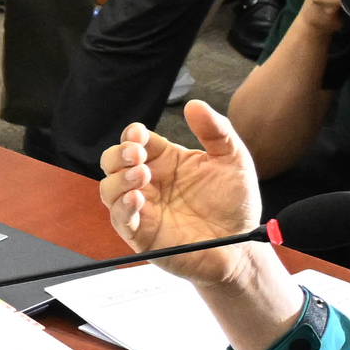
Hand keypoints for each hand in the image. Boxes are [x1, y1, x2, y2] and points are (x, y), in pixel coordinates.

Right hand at [99, 100, 265, 287]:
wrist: (240, 245)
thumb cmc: (235, 204)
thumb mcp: (233, 159)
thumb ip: (216, 130)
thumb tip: (194, 104)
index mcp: (165, 161)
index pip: (135, 141)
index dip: (132, 135)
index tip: (139, 134)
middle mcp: (148, 182)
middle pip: (112, 161)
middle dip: (118, 154)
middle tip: (136, 154)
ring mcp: (142, 208)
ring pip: (108, 188)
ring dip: (118, 179)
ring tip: (141, 175)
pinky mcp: (140, 234)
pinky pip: (119, 219)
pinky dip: (122, 207)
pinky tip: (137, 199)